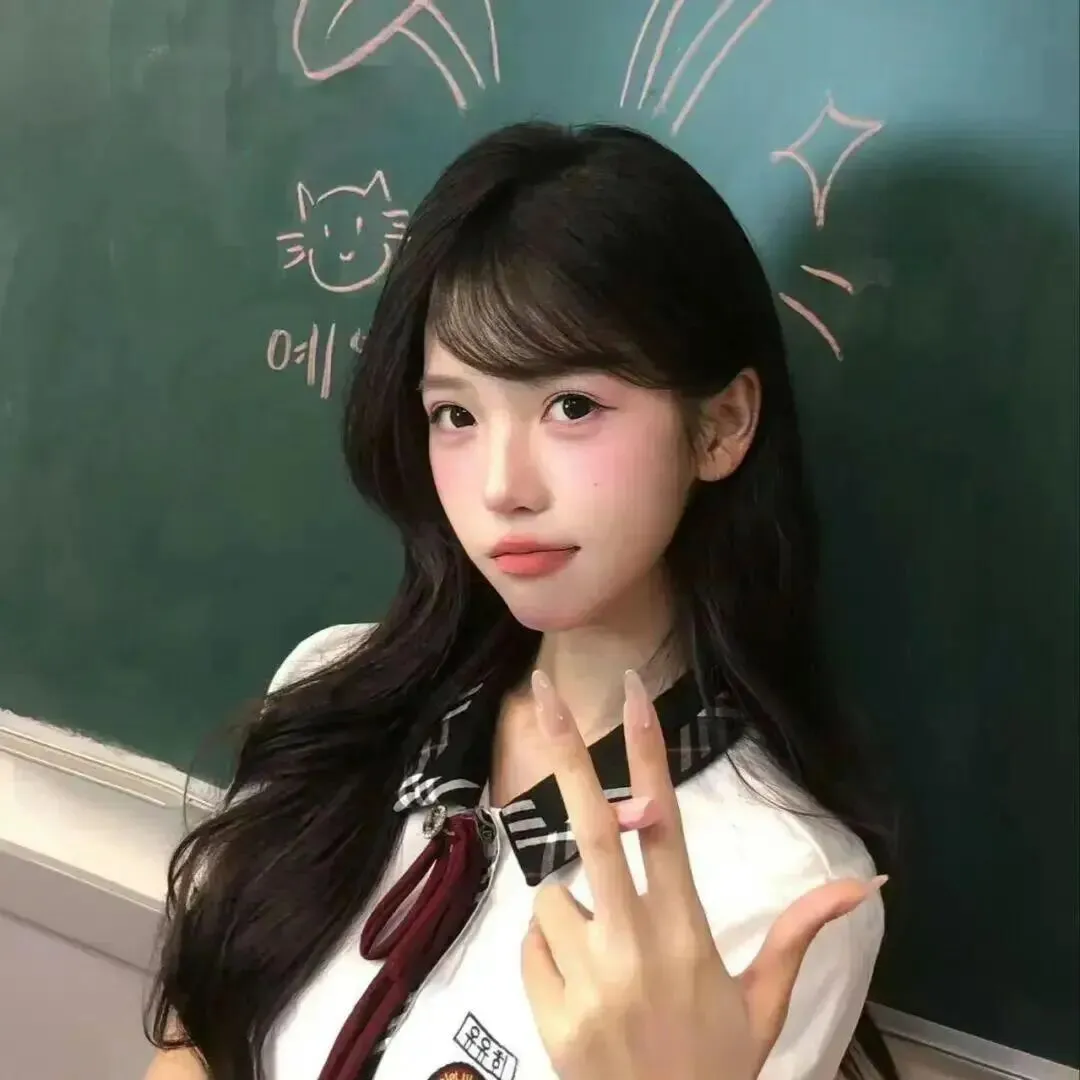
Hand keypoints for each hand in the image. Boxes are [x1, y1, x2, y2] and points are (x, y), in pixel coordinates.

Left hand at [521, 669, 885, 1079]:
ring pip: (554, 898)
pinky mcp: (549, 1010)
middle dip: (567, 755)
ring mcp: (587, 977)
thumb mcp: (763, 1001)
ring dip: (572, 913)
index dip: (647, 756)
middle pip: (593, 829)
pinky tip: (580, 989)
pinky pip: (533, 945)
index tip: (631, 696)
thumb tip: (866, 882)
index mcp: (688, 932)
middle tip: (543, 690)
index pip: (666, 825)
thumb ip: (800, 933)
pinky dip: (550, 953)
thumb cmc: (717, 1064)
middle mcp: (635, 943)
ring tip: (605, 964)